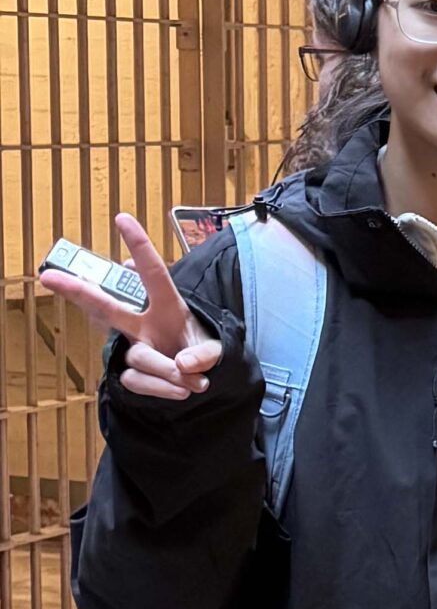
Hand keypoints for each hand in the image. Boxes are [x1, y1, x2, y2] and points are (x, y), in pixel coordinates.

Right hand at [38, 212, 221, 401]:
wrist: (196, 380)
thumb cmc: (200, 351)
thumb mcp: (214, 349)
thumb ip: (205, 354)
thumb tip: (184, 364)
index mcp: (167, 307)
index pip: (154, 274)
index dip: (139, 247)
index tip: (122, 218)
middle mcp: (143, 324)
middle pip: (107, 307)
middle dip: (79, 292)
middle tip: (49, 277)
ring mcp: (133, 348)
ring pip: (139, 357)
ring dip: (168, 372)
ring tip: (194, 382)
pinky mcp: (129, 373)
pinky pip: (138, 381)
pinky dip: (163, 389)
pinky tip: (181, 390)